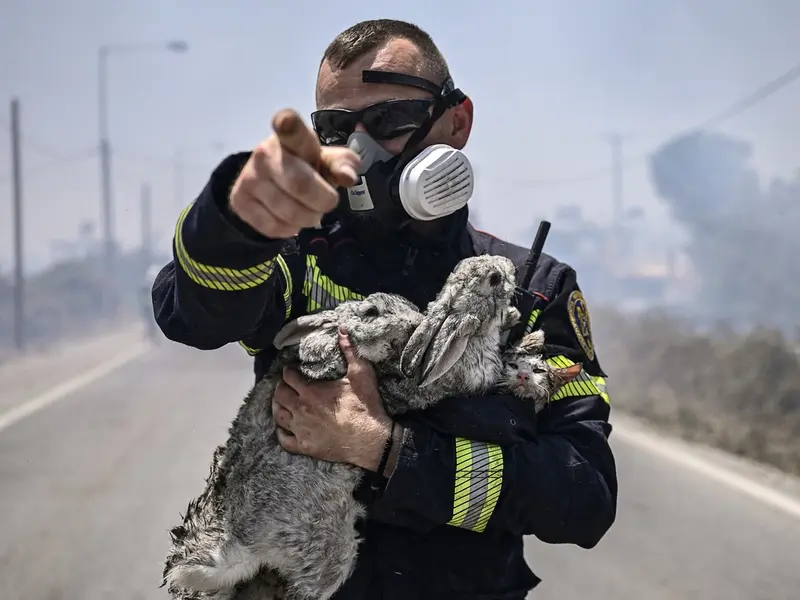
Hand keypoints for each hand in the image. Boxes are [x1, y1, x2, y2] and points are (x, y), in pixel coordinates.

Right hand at [229, 109, 360, 238]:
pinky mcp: (240, 201)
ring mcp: (249, 177)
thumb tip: (348, 177)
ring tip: (308, 210)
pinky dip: (289, 229)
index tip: (285, 121)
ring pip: (289, 213)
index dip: (288, 124)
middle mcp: (265, 153)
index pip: (290, 129)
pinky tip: (290, 219)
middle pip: (300, 185)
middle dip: (323, 202)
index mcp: (290, 137)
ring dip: (308, 219)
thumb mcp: (328, 161)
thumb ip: (343, 164)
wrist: (270, 180)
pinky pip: (273, 227)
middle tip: (326, 202)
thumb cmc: (307, 166)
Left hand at [272, 327, 392, 470]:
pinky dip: (281, 432)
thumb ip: (349, 350)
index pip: (289, 377)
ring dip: (277, 407)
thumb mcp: (360, 374)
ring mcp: (301, 430)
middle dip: (280, 387)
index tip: (291, 370)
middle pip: (280, 395)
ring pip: (278, 416)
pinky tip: (283, 428)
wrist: (371, 439)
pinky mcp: (305, 447)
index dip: (288, 371)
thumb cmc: (365, 406)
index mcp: (311, 391)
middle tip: (285, 384)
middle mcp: (301, 409)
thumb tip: (342, 329)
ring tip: (281, 403)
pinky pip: (284, 439)